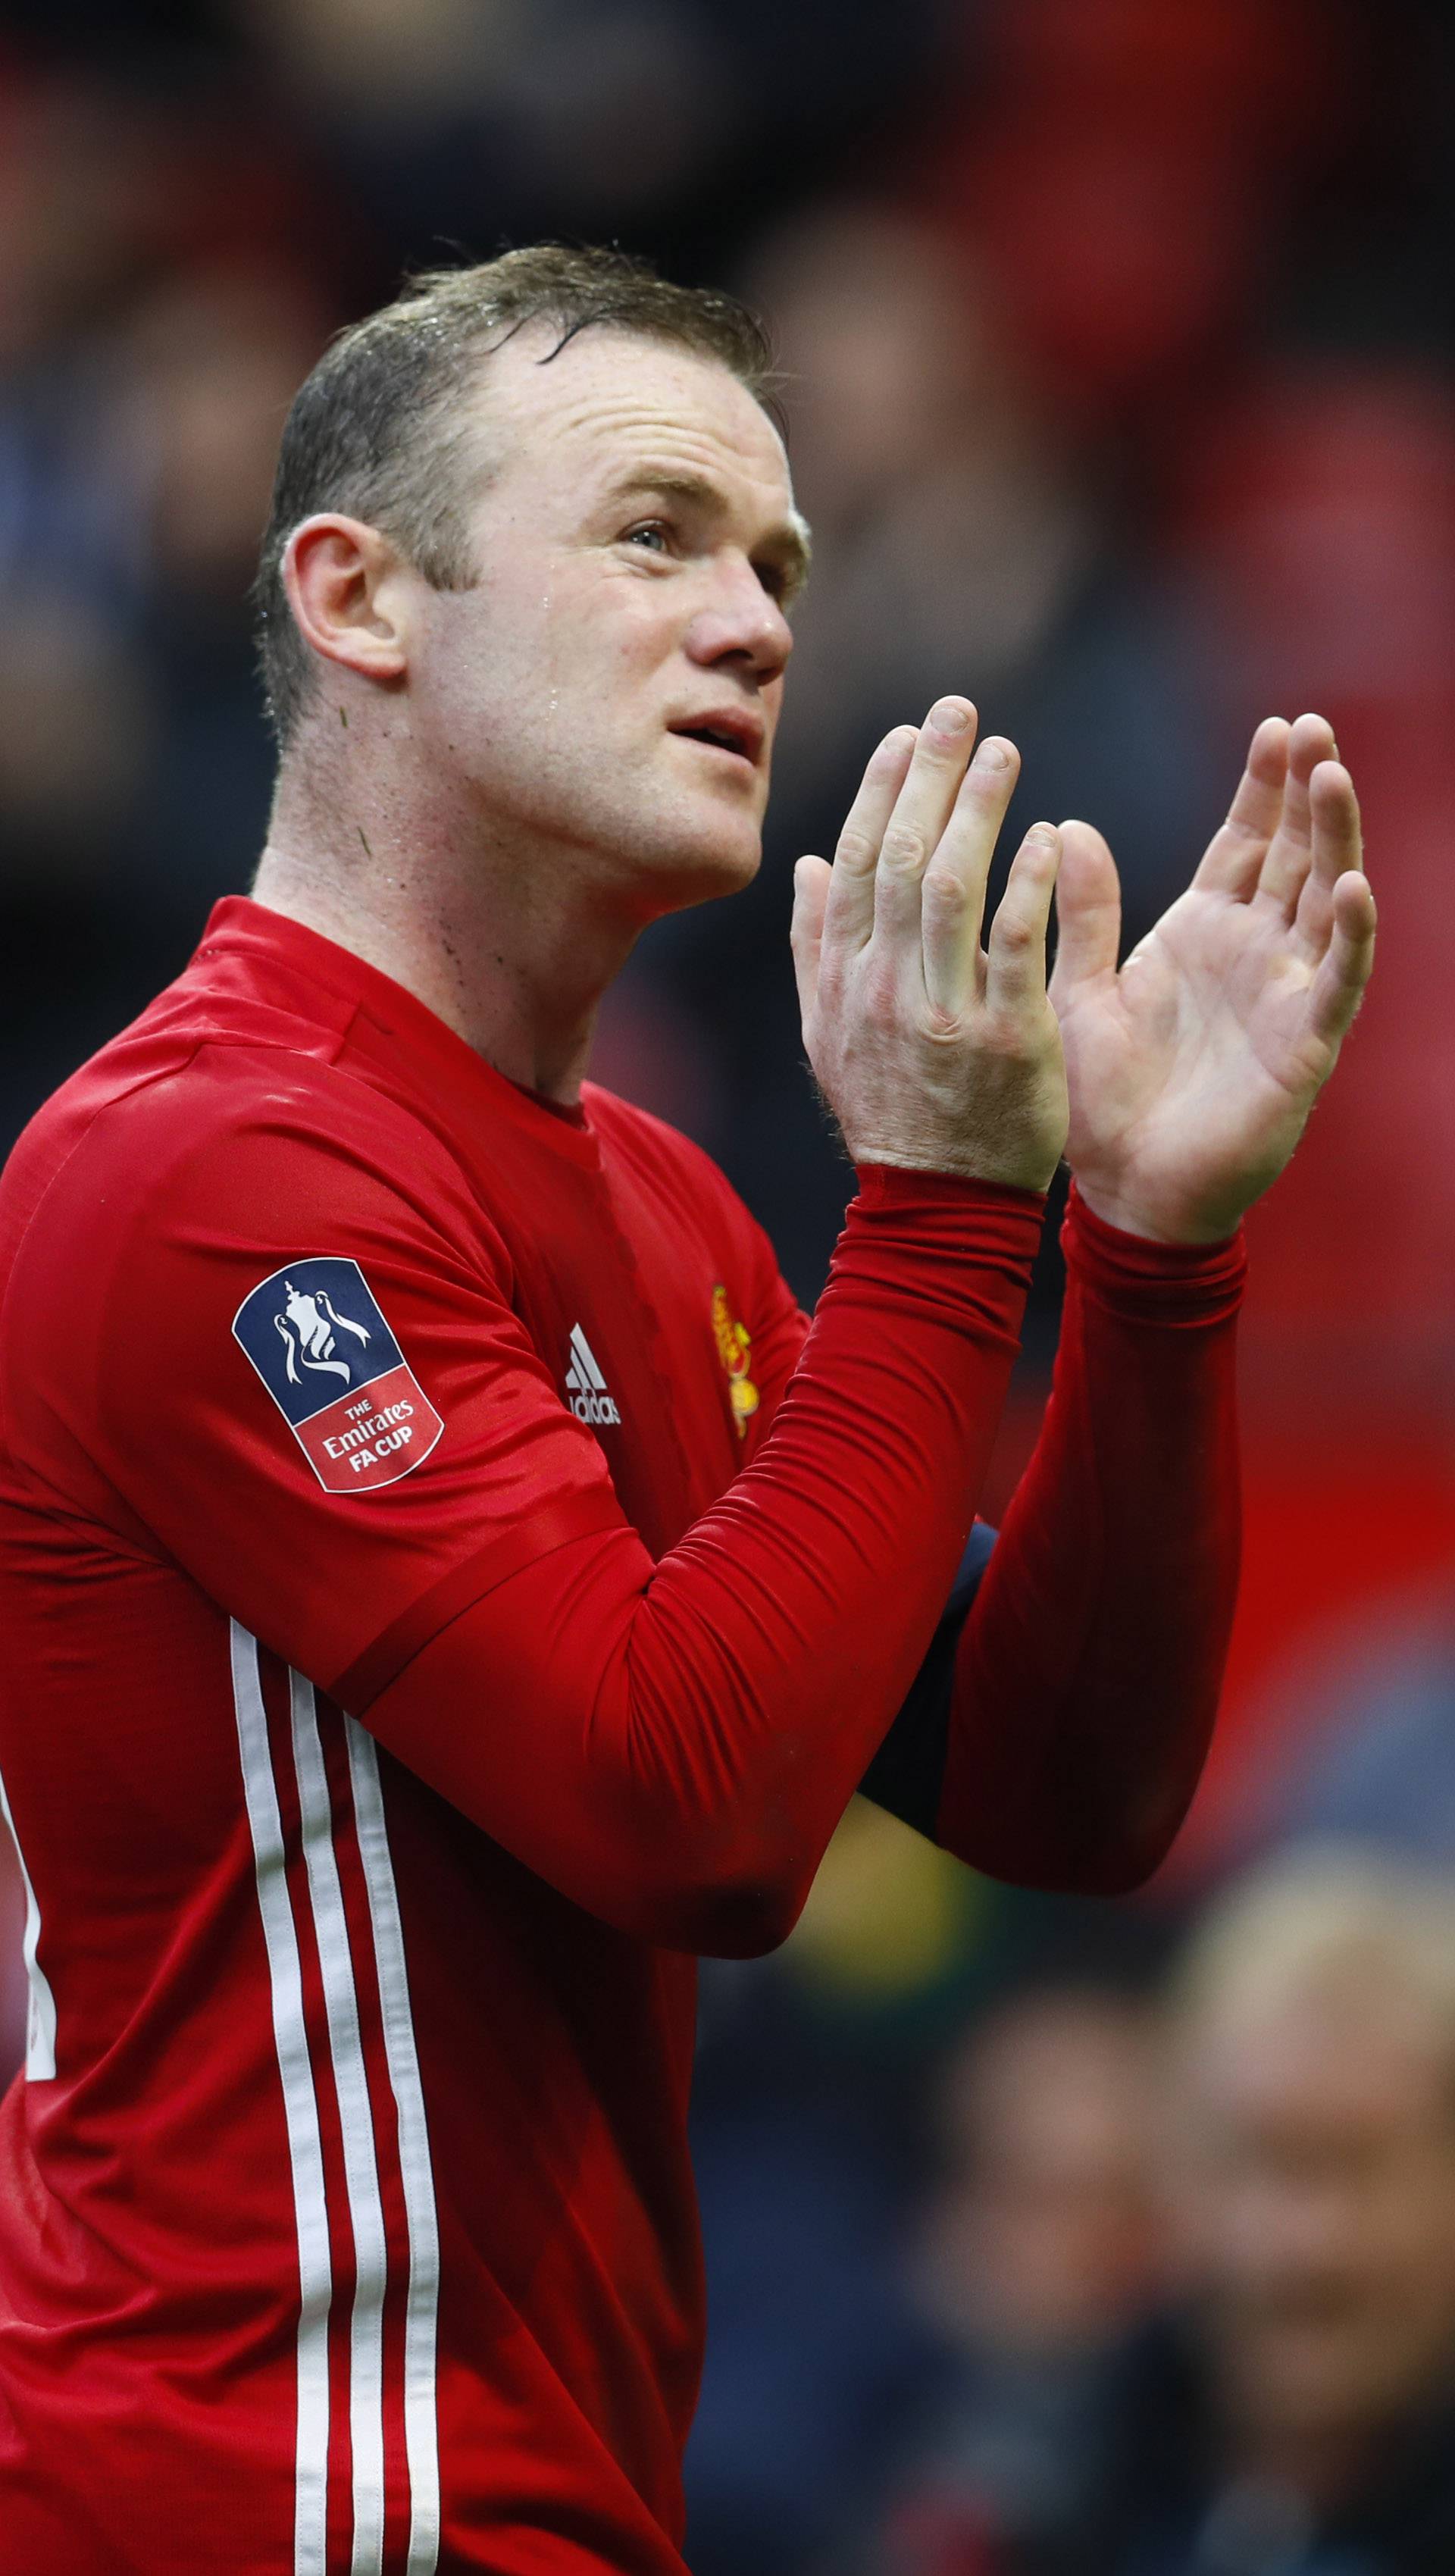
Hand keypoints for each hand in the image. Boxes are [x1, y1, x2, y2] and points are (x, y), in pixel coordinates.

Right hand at [791, 698, 1067, 1188]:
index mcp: (843, 980)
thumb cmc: (893, 1113)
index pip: (855, 863)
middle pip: (899, 858)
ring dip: (976, 809)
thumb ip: (816, 946)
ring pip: (950, 886)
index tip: (904, 735)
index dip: (877, 791)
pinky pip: (1012, 945)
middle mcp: (884, 988)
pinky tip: (1047, 835)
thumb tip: (807, 862)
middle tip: (957, 710)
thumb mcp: (831, 1035)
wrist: (938, 1204)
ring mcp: (942, 1012)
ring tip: (1002, 750)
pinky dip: (1027, 884)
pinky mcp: (1004, 1037)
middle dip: (926, 774)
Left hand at [1048, 713, 1375, 1241]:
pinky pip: (1336, 984)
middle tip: (1314, 725)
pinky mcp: (1302, 1047)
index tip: (1278, 726)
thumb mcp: (1078, 991)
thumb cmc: (1100, 1100)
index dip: (1265, 788)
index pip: (1245, 844)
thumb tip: (1069, 826)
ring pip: (1326, 903)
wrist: (1124, 1191)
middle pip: (1295, 856)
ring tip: (1335, 777)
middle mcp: (1254, 954)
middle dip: (1308, 793)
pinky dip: (1350, 937)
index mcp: (1201, 932)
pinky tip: (1354, 887)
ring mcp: (1284, 996)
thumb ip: (1081, 914)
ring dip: (1335, 842)